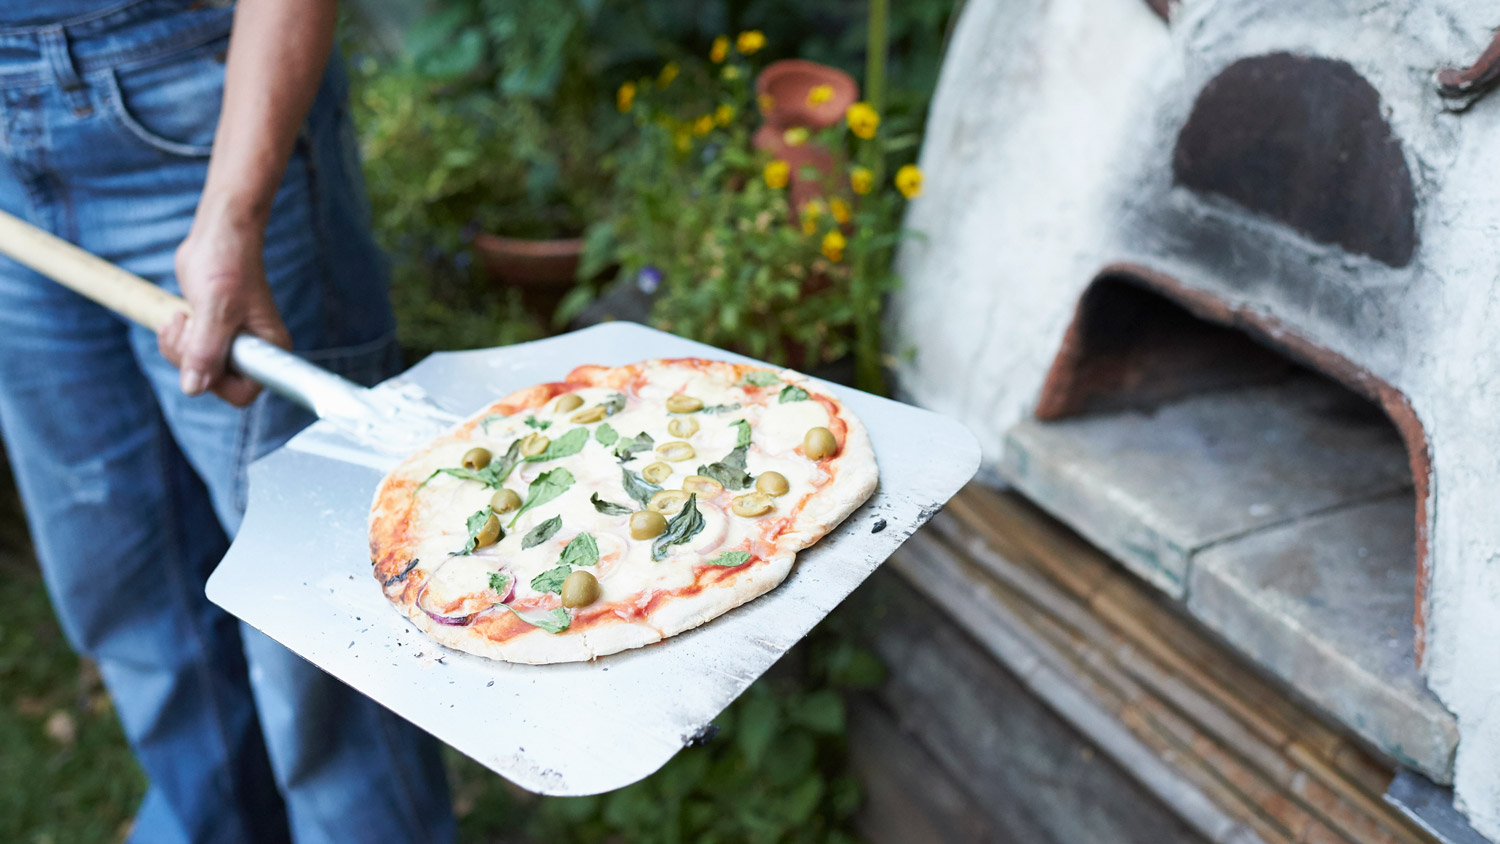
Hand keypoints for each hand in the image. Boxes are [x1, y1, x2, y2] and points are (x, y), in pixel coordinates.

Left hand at [158, 214, 291, 406]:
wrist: (218, 237)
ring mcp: (230, 344)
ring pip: (195, 370)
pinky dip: (174, 342)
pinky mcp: (211, 335)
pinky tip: (180, 317)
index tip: (203, 351)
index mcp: (267, 349)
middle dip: (190, 359)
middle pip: (213, 383)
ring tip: (183, 318)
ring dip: (178, 348)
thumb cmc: (227, 264)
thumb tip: (193, 388)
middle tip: (188, 326)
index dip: (216, 381)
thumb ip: (206, 350)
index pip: (242, 392)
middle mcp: (252, 351)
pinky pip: (187, 355)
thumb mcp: (215, 308)